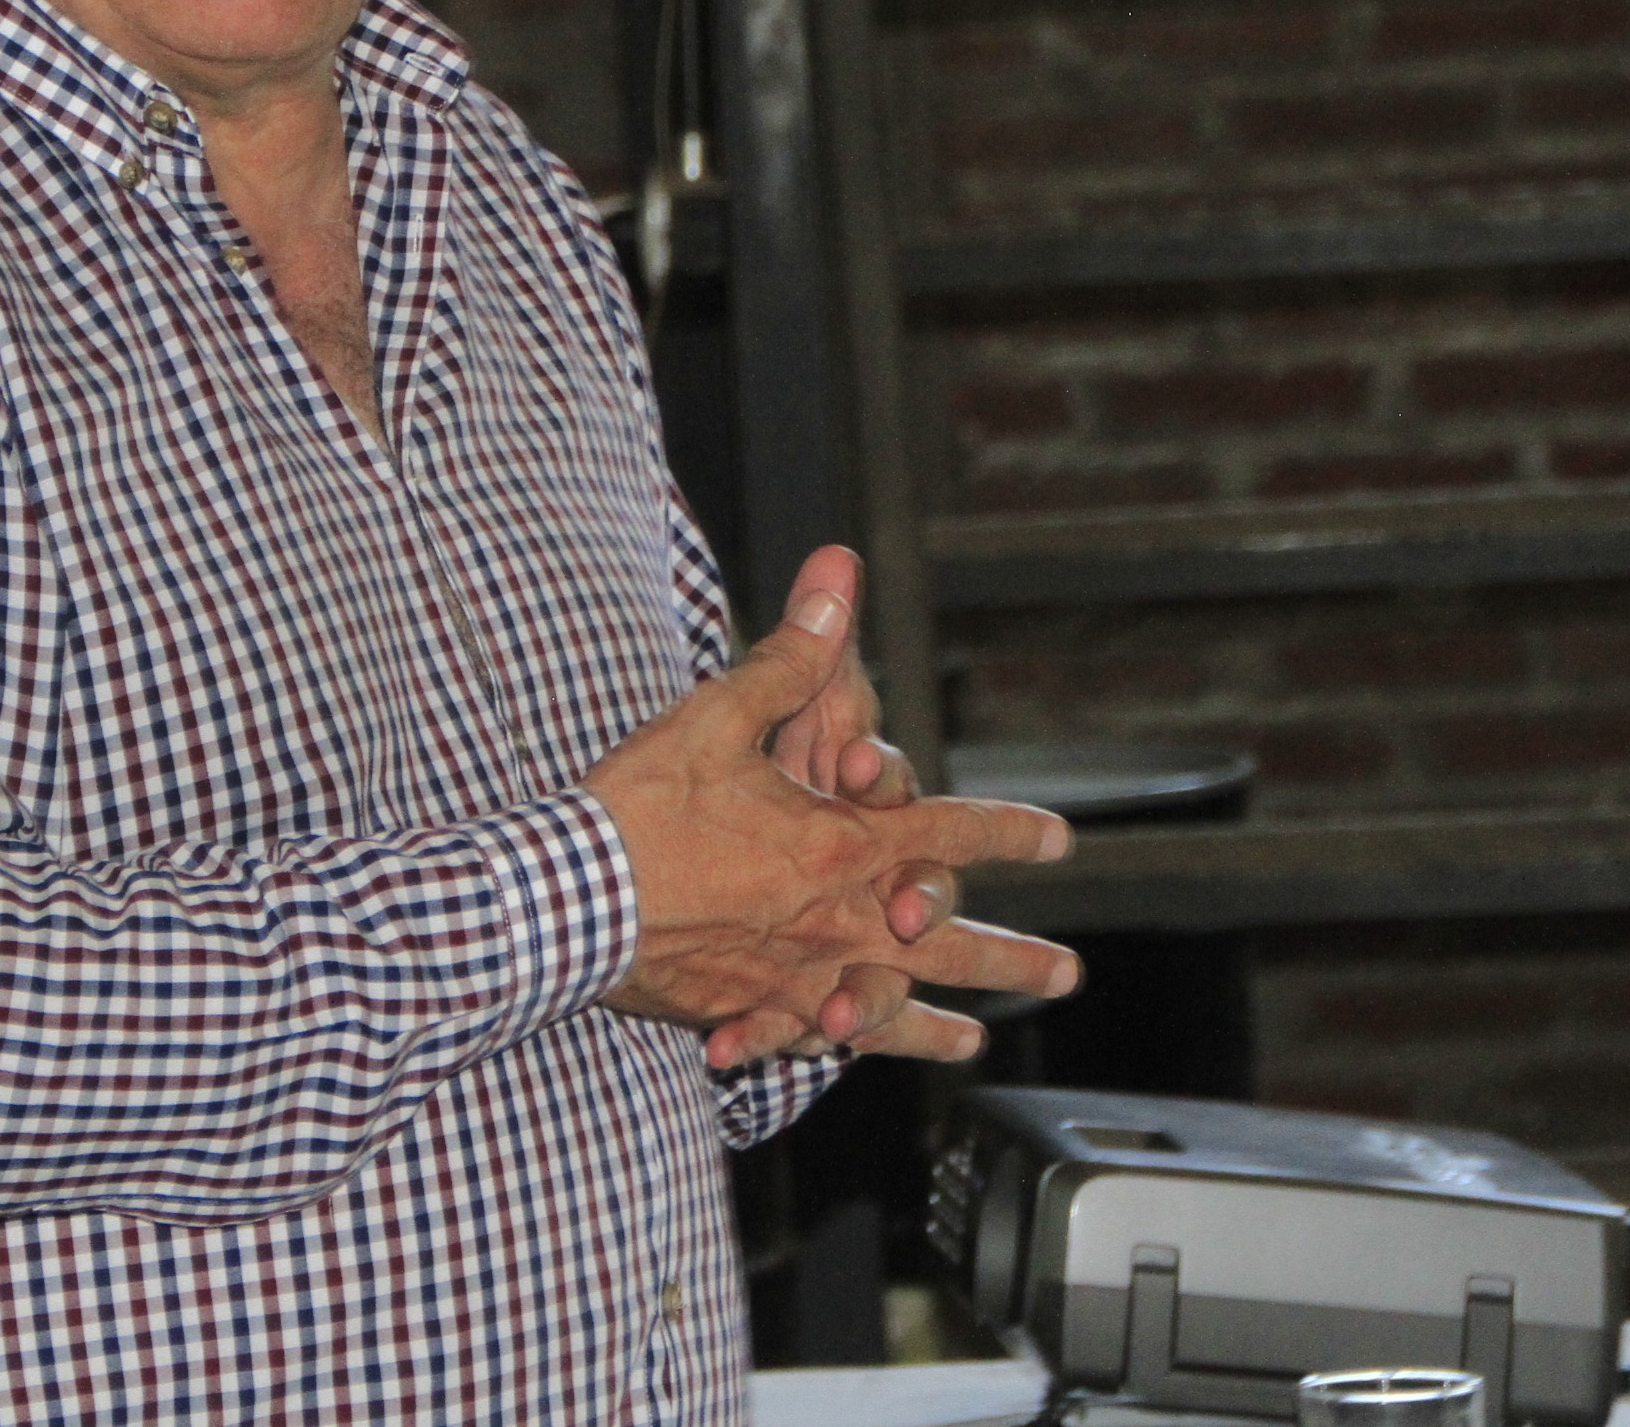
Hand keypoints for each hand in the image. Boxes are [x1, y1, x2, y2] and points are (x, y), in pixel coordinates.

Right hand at [583, 561, 1079, 1068]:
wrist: (566, 901)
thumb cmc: (640, 806)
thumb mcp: (717, 715)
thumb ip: (789, 656)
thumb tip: (840, 575)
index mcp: (837, 845)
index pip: (946, 834)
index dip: (1007, 833)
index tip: (1057, 840)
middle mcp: (831, 920)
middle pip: (942, 942)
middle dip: (1008, 958)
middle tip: (1063, 975)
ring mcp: (792, 975)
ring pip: (885, 1006)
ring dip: (937, 1025)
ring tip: (974, 1040)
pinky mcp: (742, 1008)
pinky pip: (805, 1036)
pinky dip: (833, 1047)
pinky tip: (844, 1054)